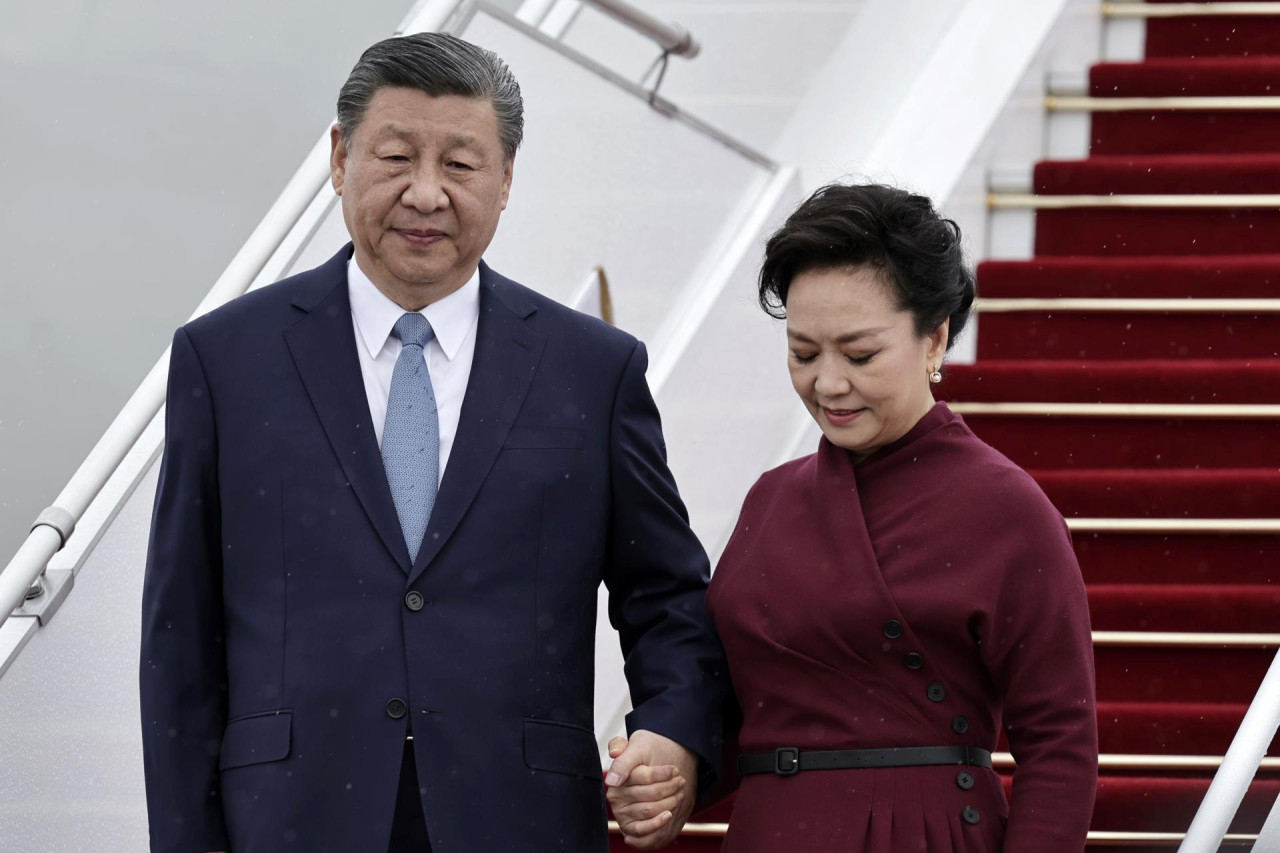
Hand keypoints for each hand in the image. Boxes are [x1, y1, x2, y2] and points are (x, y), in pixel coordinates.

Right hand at [605, 731, 696, 848]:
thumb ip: (619, 747)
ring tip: (679, 794)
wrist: (654, 768)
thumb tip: (612, 781)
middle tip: (681, 782)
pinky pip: (642, 830)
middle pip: (650, 794)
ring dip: (670, 802)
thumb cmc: (646, 756)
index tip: (674, 770)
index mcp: (617, 775)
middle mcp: (615, 796)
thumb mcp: (638, 745)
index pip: (644, 776)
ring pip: (650, 810)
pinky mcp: (629, 827)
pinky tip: (669, 814)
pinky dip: (657, 823)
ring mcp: (621, 812)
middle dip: (670, 787)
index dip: (662, 774)